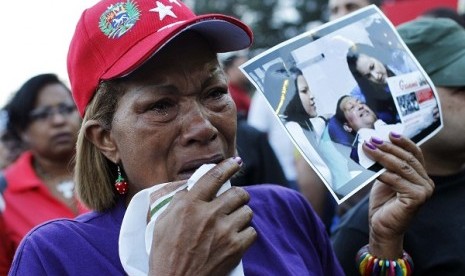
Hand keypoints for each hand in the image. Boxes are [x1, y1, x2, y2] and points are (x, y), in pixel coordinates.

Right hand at [148, 157, 256, 274]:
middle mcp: (208, 214)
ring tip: (232, 222)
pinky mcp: (235, 248)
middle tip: (234, 202)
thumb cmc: (165, 254)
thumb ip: (179, 201)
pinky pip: (252, 232)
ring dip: (241, 215)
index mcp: (189, 205)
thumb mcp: (162, 221)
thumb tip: (193, 187)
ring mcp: (224, 231)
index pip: (214, 177)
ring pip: (247, 211)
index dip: (227, 166)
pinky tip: (235, 237)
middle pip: (238, 193)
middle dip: (238, 196)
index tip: (236, 162)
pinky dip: (246, 234)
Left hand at [362, 133, 433, 257]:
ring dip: (383, 156)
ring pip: (401, 167)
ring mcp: (424, 191)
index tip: (389, 133)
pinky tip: (372, 168)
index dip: (403, 142)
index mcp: (421, 175)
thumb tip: (375, 144)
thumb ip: (386, 164)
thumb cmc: (383, 202)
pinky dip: (383, 172)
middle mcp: (426, 182)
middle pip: (407, 158)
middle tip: (372, 140)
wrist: (382, 226)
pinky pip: (396, 180)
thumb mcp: (384, 178)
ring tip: (368, 149)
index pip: (414, 153)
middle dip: (388, 147)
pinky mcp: (416, 198)